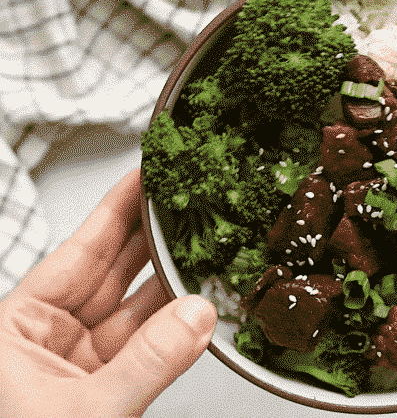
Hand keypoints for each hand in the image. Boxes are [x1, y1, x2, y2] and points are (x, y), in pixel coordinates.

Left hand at [0, 169, 217, 416]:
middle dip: (152, 233)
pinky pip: (149, 345)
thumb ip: (147, 364)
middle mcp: (48, 338)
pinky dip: (176, 326)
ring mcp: (80, 363)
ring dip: (172, 279)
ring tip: (207, 244)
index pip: (80, 249)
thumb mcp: (82, 413)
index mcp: (17, 325)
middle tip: (190, 198)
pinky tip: (200, 302)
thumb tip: (197, 318)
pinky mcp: (107, 388)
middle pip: (111, 269)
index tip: (148, 174)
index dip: (117, 209)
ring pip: (136, 306)